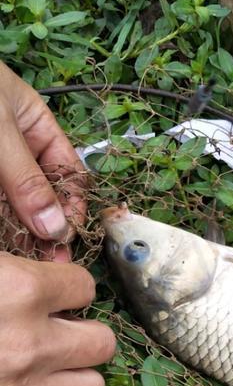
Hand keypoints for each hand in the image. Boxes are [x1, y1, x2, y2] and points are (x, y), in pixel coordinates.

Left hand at [0, 62, 85, 260]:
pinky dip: (3, 226)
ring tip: (30, 257)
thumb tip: (55, 225)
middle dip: (49, 225)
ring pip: (15, 205)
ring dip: (25, 231)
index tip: (68, 235)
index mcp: (37, 127)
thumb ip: (26, 179)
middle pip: (43, 193)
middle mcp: (16, 148)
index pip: (68, 172)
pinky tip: (9, 244)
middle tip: (49, 258)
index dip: (73, 204)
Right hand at [0, 253, 115, 385]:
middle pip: (102, 342)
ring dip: (74, 375)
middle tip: (57, 332)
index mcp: (19, 291)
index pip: (84, 286)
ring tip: (48, 367)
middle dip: (84, 335)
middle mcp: (32, 344)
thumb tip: (57, 263)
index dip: (68, 289)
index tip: (52, 295)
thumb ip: (18, 266)